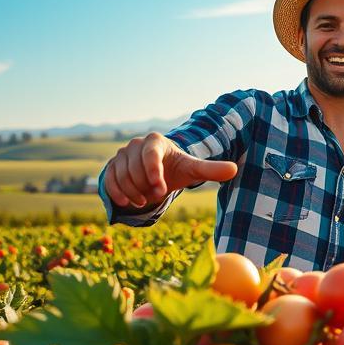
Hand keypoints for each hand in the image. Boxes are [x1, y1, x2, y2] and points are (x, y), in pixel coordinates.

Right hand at [103, 132, 237, 208]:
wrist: (157, 174)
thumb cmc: (177, 169)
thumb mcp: (193, 170)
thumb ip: (211, 169)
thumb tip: (234, 169)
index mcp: (155, 141)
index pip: (151, 155)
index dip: (154, 173)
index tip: (161, 189)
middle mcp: (136, 144)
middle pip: (134, 170)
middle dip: (146, 187)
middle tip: (159, 194)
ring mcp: (121, 154)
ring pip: (121, 177)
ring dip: (134, 194)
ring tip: (146, 200)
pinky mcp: (111, 167)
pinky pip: (109, 181)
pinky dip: (117, 194)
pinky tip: (128, 203)